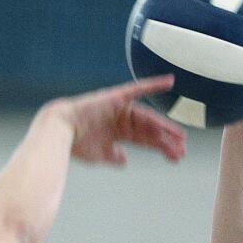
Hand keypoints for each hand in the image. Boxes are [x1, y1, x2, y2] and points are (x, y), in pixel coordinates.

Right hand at [52, 75, 186, 165]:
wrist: (60, 132)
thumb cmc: (76, 144)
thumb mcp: (100, 155)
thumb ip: (113, 157)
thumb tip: (125, 160)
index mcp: (118, 134)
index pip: (145, 141)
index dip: (161, 148)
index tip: (177, 157)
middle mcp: (122, 120)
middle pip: (150, 131)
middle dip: (166, 141)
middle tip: (183, 150)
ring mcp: (120, 109)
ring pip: (148, 118)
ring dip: (164, 126)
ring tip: (180, 136)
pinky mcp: (116, 97)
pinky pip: (137, 88)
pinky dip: (153, 84)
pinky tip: (170, 81)